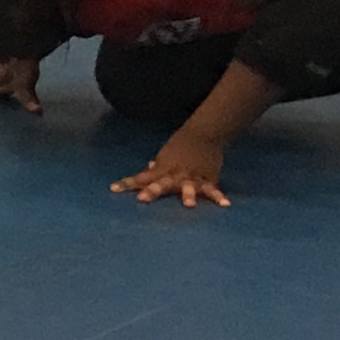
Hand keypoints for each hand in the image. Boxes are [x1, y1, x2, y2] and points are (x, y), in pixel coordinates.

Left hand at [113, 135, 234, 206]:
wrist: (204, 134)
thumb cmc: (181, 146)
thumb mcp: (165, 155)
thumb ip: (157, 167)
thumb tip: (147, 171)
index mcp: (162, 168)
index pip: (142, 177)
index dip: (128, 183)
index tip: (114, 189)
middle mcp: (175, 173)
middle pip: (162, 183)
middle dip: (153, 190)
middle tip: (142, 199)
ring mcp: (192, 177)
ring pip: (188, 187)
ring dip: (187, 195)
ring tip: (188, 205)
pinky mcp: (208, 179)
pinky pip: (213, 190)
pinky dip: (219, 197)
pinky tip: (225, 205)